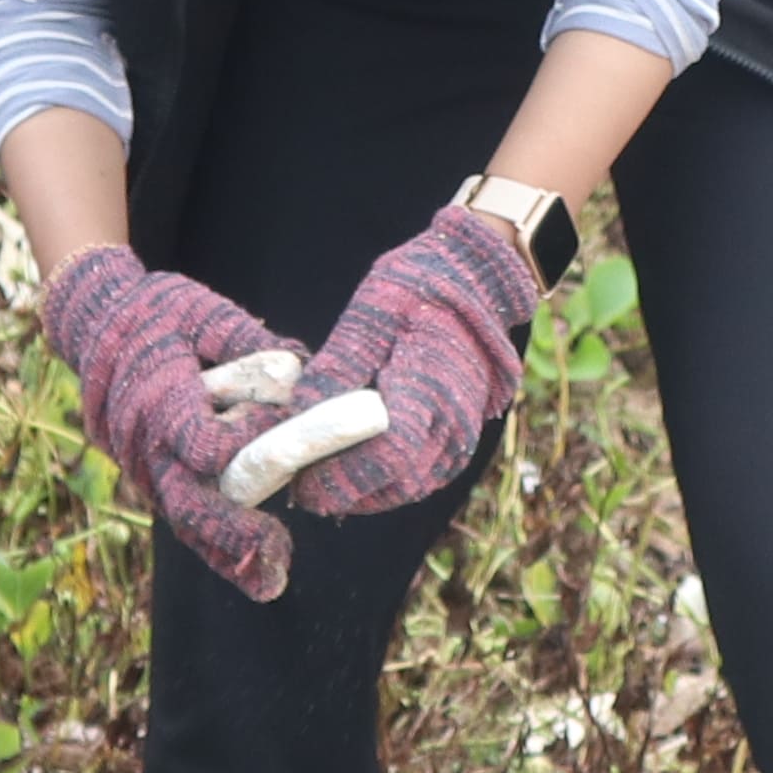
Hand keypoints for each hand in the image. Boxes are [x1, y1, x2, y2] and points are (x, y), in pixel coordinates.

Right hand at [39, 247, 300, 600]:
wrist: (94, 325)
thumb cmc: (157, 314)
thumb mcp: (202, 311)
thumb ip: (248, 342)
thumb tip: (303, 368)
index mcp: (157, 397)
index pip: (202, 441)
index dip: (245, 447)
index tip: (284, 437)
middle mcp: (144, 442)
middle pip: (189, 499)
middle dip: (234, 532)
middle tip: (277, 555)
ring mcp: (141, 466)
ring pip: (183, 519)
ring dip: (224, 552)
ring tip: (269, 580)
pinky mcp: (148, 476)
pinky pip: (178, 515)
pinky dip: (210, 543)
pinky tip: (246, 568)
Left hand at [278, 207, 543, 519]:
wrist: (477, 277)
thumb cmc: (420, 286)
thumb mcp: (370, 313)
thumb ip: (336, 368)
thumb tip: (295, 417)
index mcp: (432, 389)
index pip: (386, 456)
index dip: (340, 479)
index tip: (299, 482)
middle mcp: (454, 421)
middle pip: (397, 484)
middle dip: (345, 494)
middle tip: (300, 484)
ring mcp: (464, 433)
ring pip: (411, 487)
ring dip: (366, 494)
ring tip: (322, 479)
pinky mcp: (463, 435)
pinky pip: (425, 476)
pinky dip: (390, 483)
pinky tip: (358, 470)